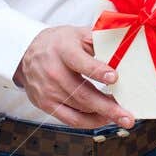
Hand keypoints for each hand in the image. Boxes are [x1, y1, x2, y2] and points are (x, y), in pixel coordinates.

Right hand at [13, 26, 134, 129]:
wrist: (27, 53)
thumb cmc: (59, 43)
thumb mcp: (77, 33)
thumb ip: (99, 39)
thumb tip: (124, 45)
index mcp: (63, 50)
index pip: (80, 62)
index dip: (97, 70)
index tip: (114, 77)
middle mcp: (53, 72)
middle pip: (83, 94)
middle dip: (108, 107)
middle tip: (127, 117)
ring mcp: (48, 91)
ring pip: (79, 109)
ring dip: (103, 115)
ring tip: (121, 117)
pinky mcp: (45, 105)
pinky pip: (70, 119)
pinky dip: (89, 122)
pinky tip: (103, 119)